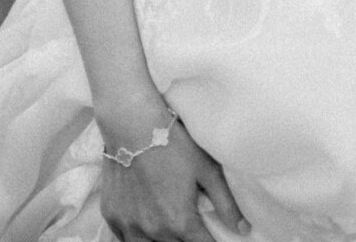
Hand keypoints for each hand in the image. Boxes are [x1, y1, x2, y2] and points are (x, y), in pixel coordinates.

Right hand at [101, 115, 249, 241]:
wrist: (133, 124)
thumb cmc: (174, 143)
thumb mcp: (207, 169)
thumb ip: (226, 203)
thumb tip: (243, 229)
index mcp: (180, 222)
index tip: (212, 237)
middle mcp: (154, 231)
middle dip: (187, 240)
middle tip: (189, 222)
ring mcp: (129, 226)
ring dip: (162, 241)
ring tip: (169, 226)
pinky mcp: (111, 216)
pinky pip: (124, 238)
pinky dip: (137, 236)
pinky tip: (145, 222)